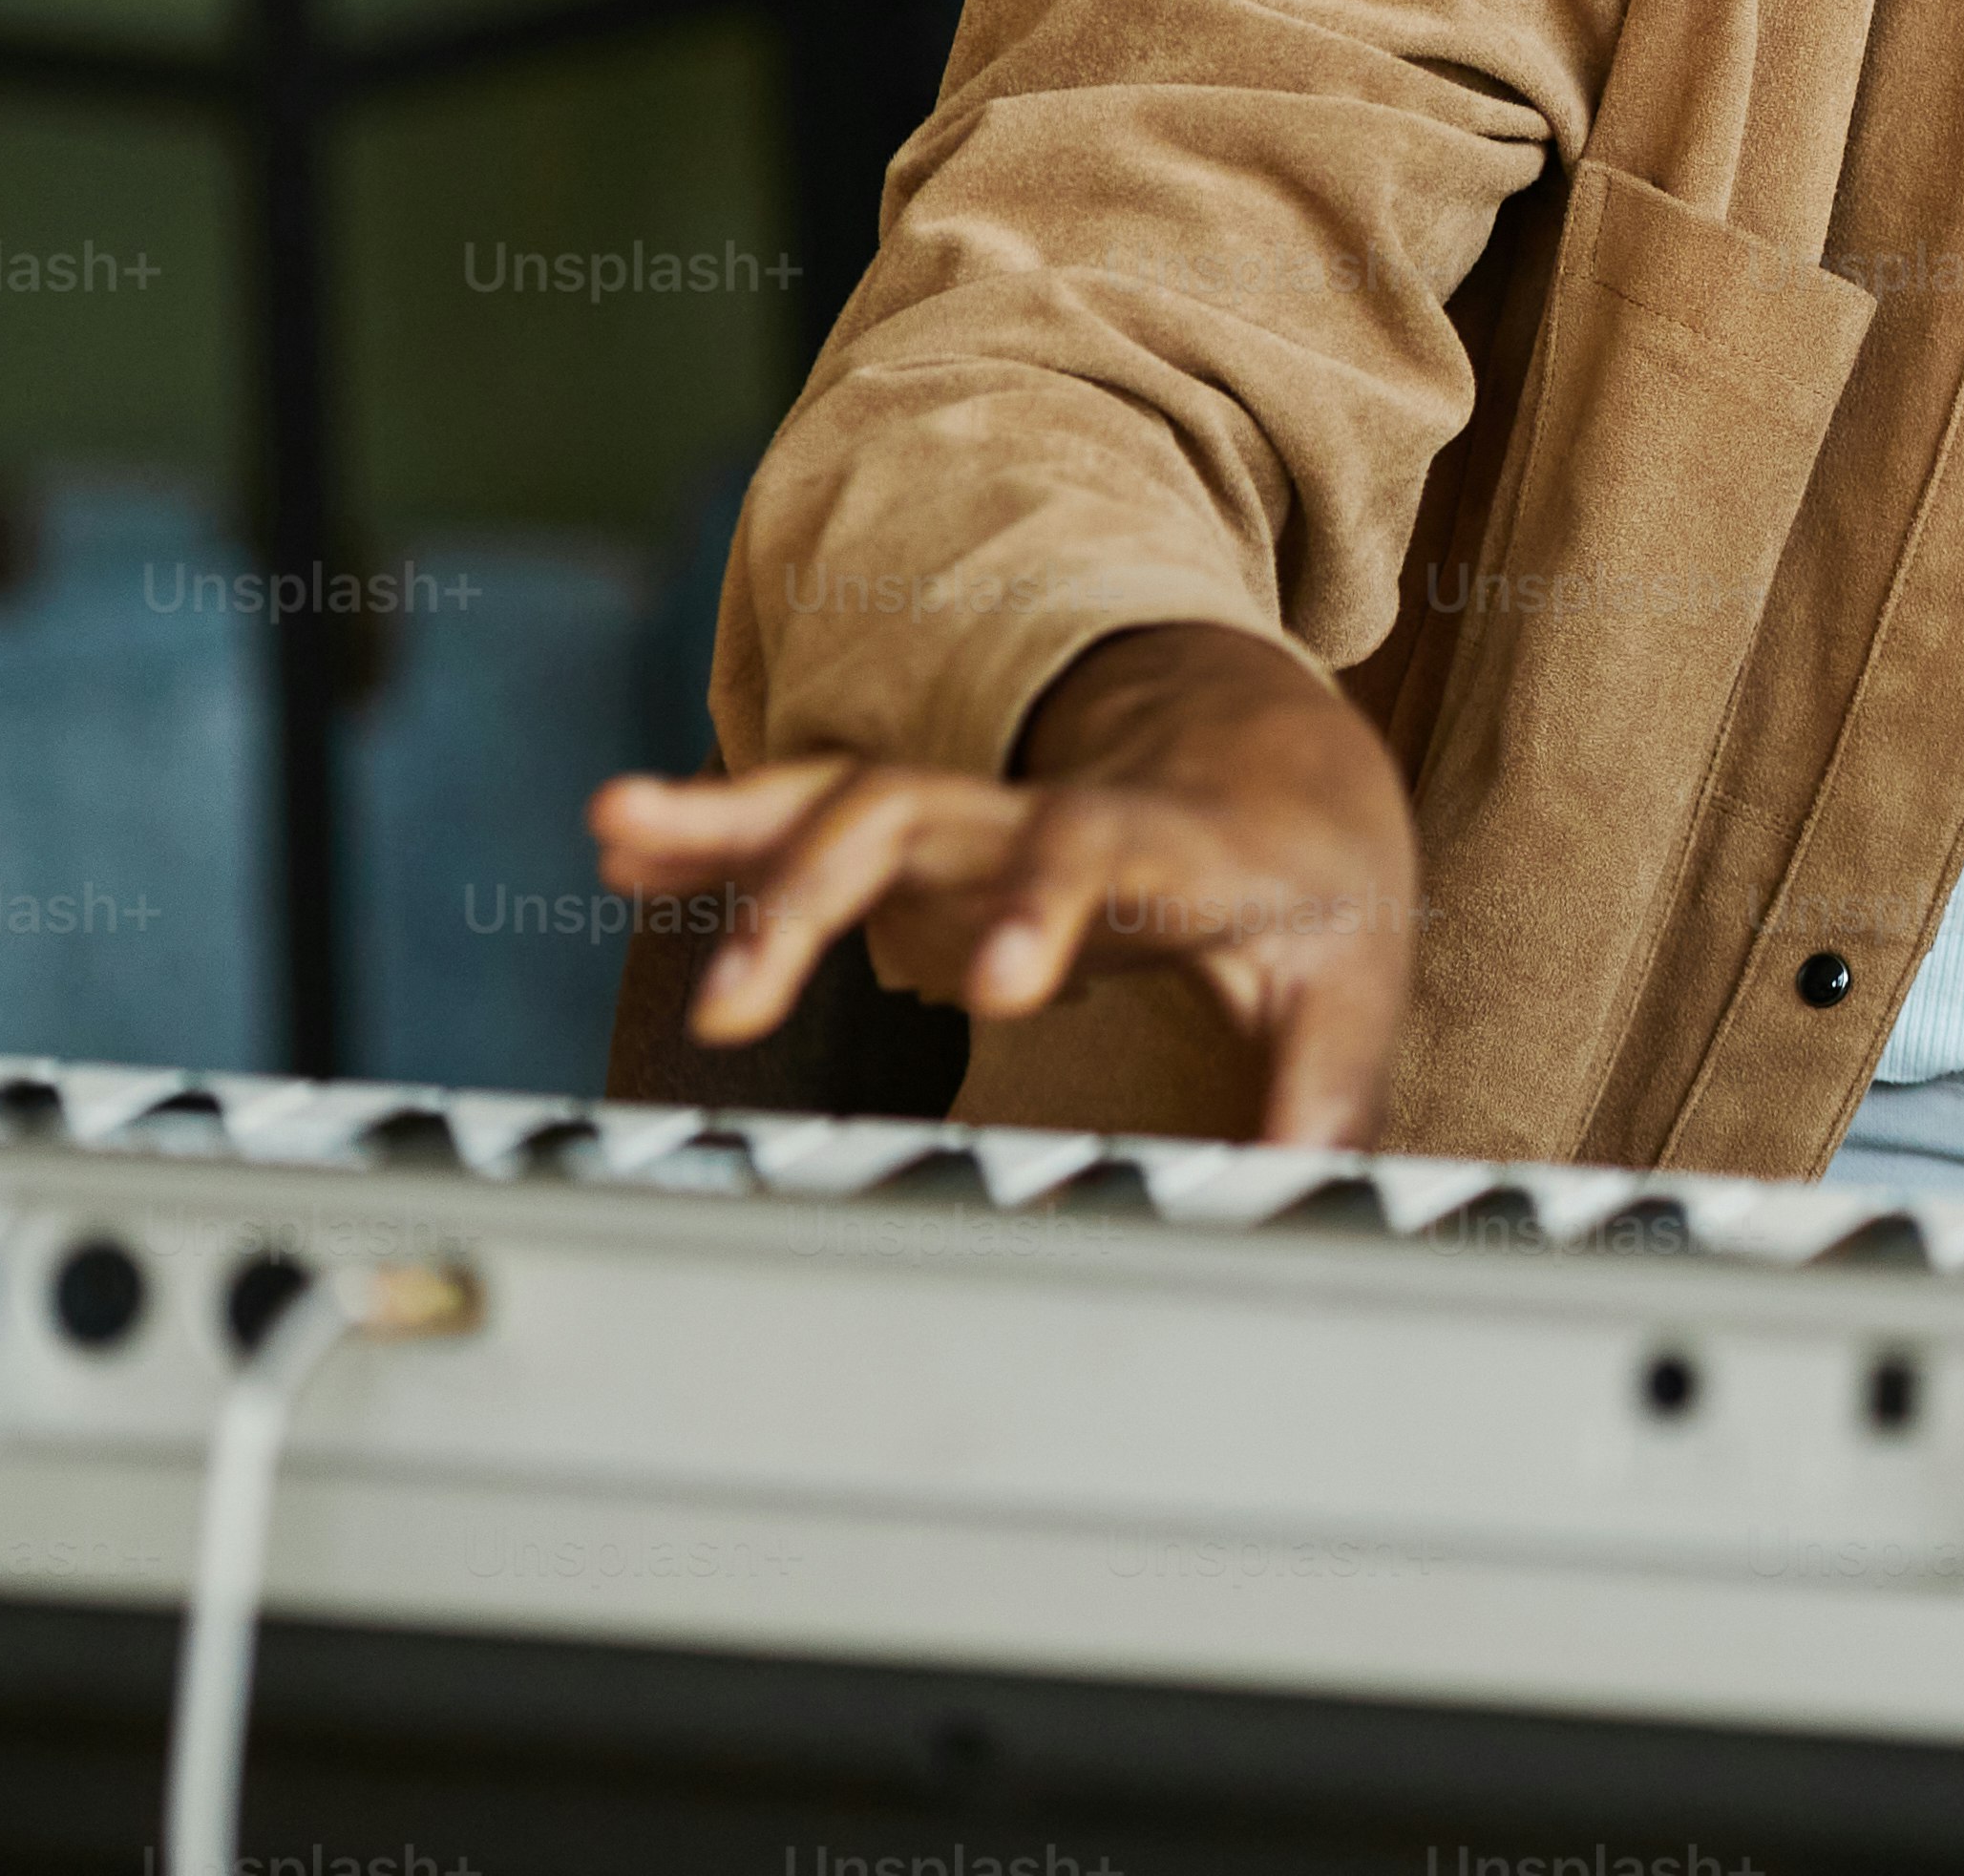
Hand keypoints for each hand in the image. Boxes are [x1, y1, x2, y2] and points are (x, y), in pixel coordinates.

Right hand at [588, 622, 1417, 1145]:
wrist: (1289, 769)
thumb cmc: (1312, 889)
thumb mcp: (1349, 981)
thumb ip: (1323, 1086)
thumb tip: (1296, 1194)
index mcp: (1161, 845)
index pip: (1092, 851)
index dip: (1042, 901)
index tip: (998, 980)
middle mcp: (1045, 811)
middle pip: (918, 818)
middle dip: (816, 894)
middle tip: (729, 1005)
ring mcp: (976, 814)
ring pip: (840, 799)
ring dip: (730, 822)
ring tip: (614, 826)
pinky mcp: (926, 834)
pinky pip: (808, 816)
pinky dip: (721, 826)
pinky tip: (623, 840)